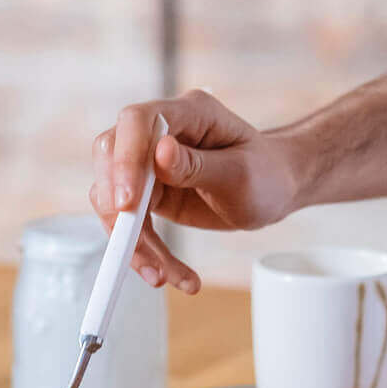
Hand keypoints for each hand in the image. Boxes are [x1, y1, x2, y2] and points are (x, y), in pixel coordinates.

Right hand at [89, 89, 303, 292]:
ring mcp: (150, 162)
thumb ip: (197, 165)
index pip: (137, 121)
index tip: (127, 203)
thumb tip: (159, 153)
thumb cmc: (266, 175)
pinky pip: (130, 221)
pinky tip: (169, 274)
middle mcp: (161, 132)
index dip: (125, 159)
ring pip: (114, 195)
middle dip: (116, 204)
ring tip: (160, 274)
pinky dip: (143, 251)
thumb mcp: (239, 175)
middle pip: (111, 155)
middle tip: (132, 244)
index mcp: (188, 113)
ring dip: (131, 240)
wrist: (275, 191)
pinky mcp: (148, 191)